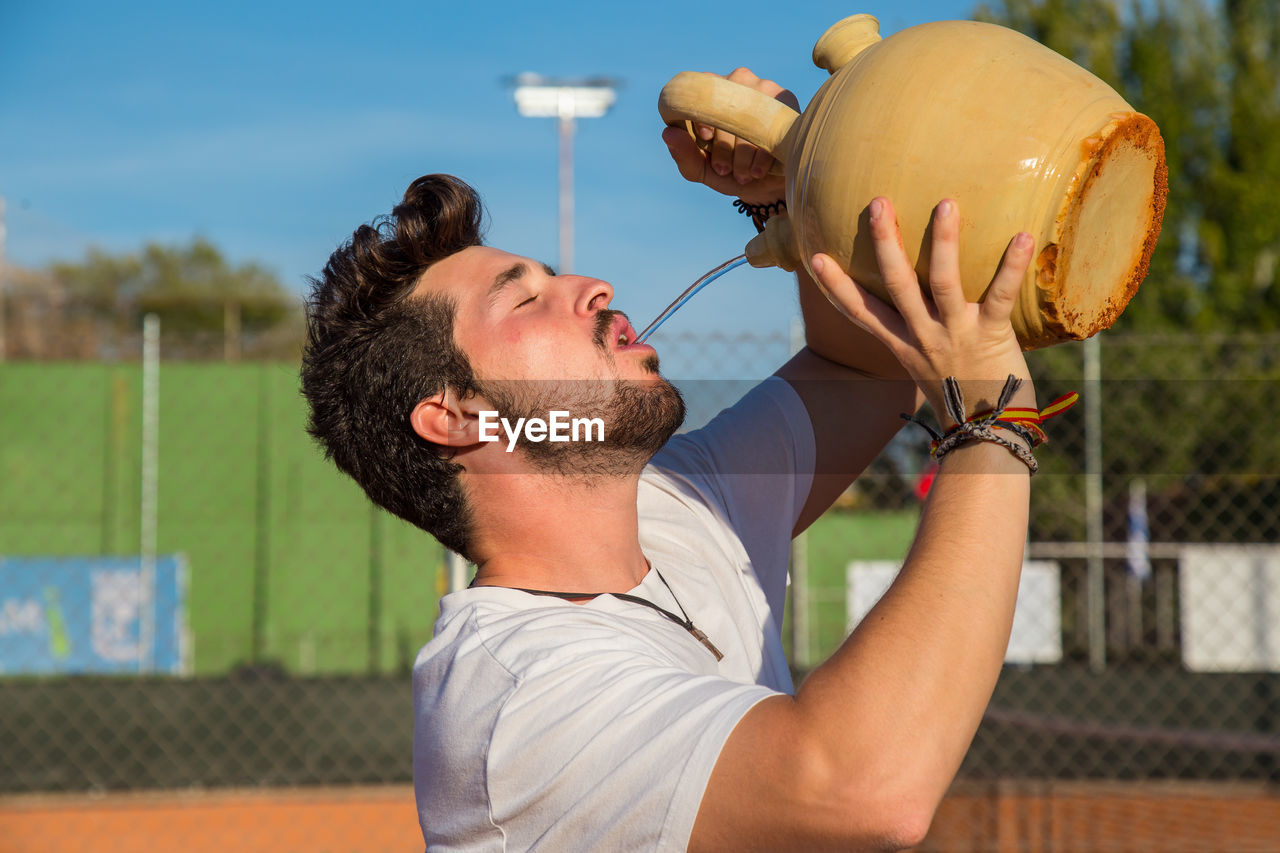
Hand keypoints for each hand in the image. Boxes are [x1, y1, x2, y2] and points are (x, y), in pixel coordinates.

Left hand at [661, 67, 795, 206]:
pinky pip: (771, 119)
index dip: (700, 116)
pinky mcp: (784, 98)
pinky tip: (758, 169)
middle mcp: (735, 81)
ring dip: (743, 149)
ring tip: (742, 174)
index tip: (705, 140)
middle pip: (724, 103)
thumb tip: (668, 132)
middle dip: (723, 144)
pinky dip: (762, 149)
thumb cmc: (729, 172)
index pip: (698, 90)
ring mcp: (761, 86)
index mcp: (709, 93)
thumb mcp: (702, 170)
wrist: (766, 184)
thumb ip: (684, 155)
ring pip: (748, 112)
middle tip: (724, 170)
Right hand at [809, 197, 1035, 426]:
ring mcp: (956, 335)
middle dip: (886, 243)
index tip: (815, 256)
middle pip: (897, 285)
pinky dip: (1012, 266)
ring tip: (946, 204)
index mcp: (904, 344)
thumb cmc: (963, 392)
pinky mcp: (991, 336)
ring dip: (944, 242)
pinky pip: (1000, 296)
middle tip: (878, 203)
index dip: (836, 286)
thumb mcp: (929, 365)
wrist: (989, 431)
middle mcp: (924, 336)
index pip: (861, 312)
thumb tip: (927, 299)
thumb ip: (922, 333)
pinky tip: (1022, 236)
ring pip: (944, 283)